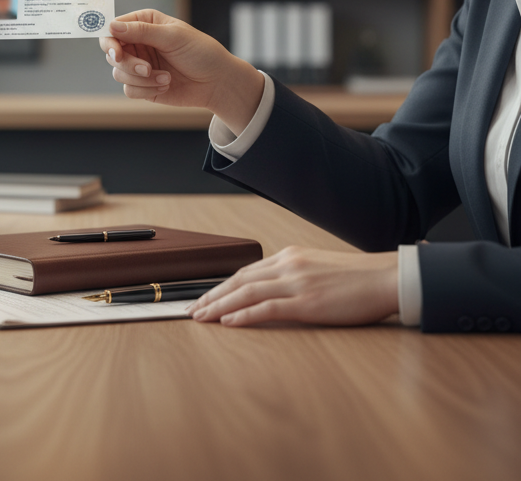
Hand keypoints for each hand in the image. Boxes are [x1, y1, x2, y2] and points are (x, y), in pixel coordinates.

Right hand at [99, 8, 263, 132]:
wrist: (217, 82)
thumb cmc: (201, 52)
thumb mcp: (173, 36)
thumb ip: (142, 31)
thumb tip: (112, 26)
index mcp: (143, 24)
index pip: (113, 29)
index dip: (110, 41)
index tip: (117, 53)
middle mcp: (137, 43)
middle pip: (111, 53)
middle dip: (128, 64)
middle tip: (146, 69)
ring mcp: (138, 65)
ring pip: (118, 73)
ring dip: (141, 79)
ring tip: (166, 78)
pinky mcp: (142, 85)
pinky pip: (129, 90)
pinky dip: (146, 90)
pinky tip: (166, 85)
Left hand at [190, 246, 398, 326]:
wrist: (387, 278)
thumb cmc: (357, 279)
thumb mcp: (318, 270)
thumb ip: (295, 277)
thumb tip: (275, 292)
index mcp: (289, 257)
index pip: (245, 271)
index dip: (222, 285)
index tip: (205, 296)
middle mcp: (288, 265)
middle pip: (239, 280)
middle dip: (212, 295)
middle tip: (192, 309)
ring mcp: (296, 282)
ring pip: (246, 293)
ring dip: (219, 305)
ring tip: (201, 317)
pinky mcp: (307, 302)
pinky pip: (267, 308)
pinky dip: (243, 315)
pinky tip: (228, 322)